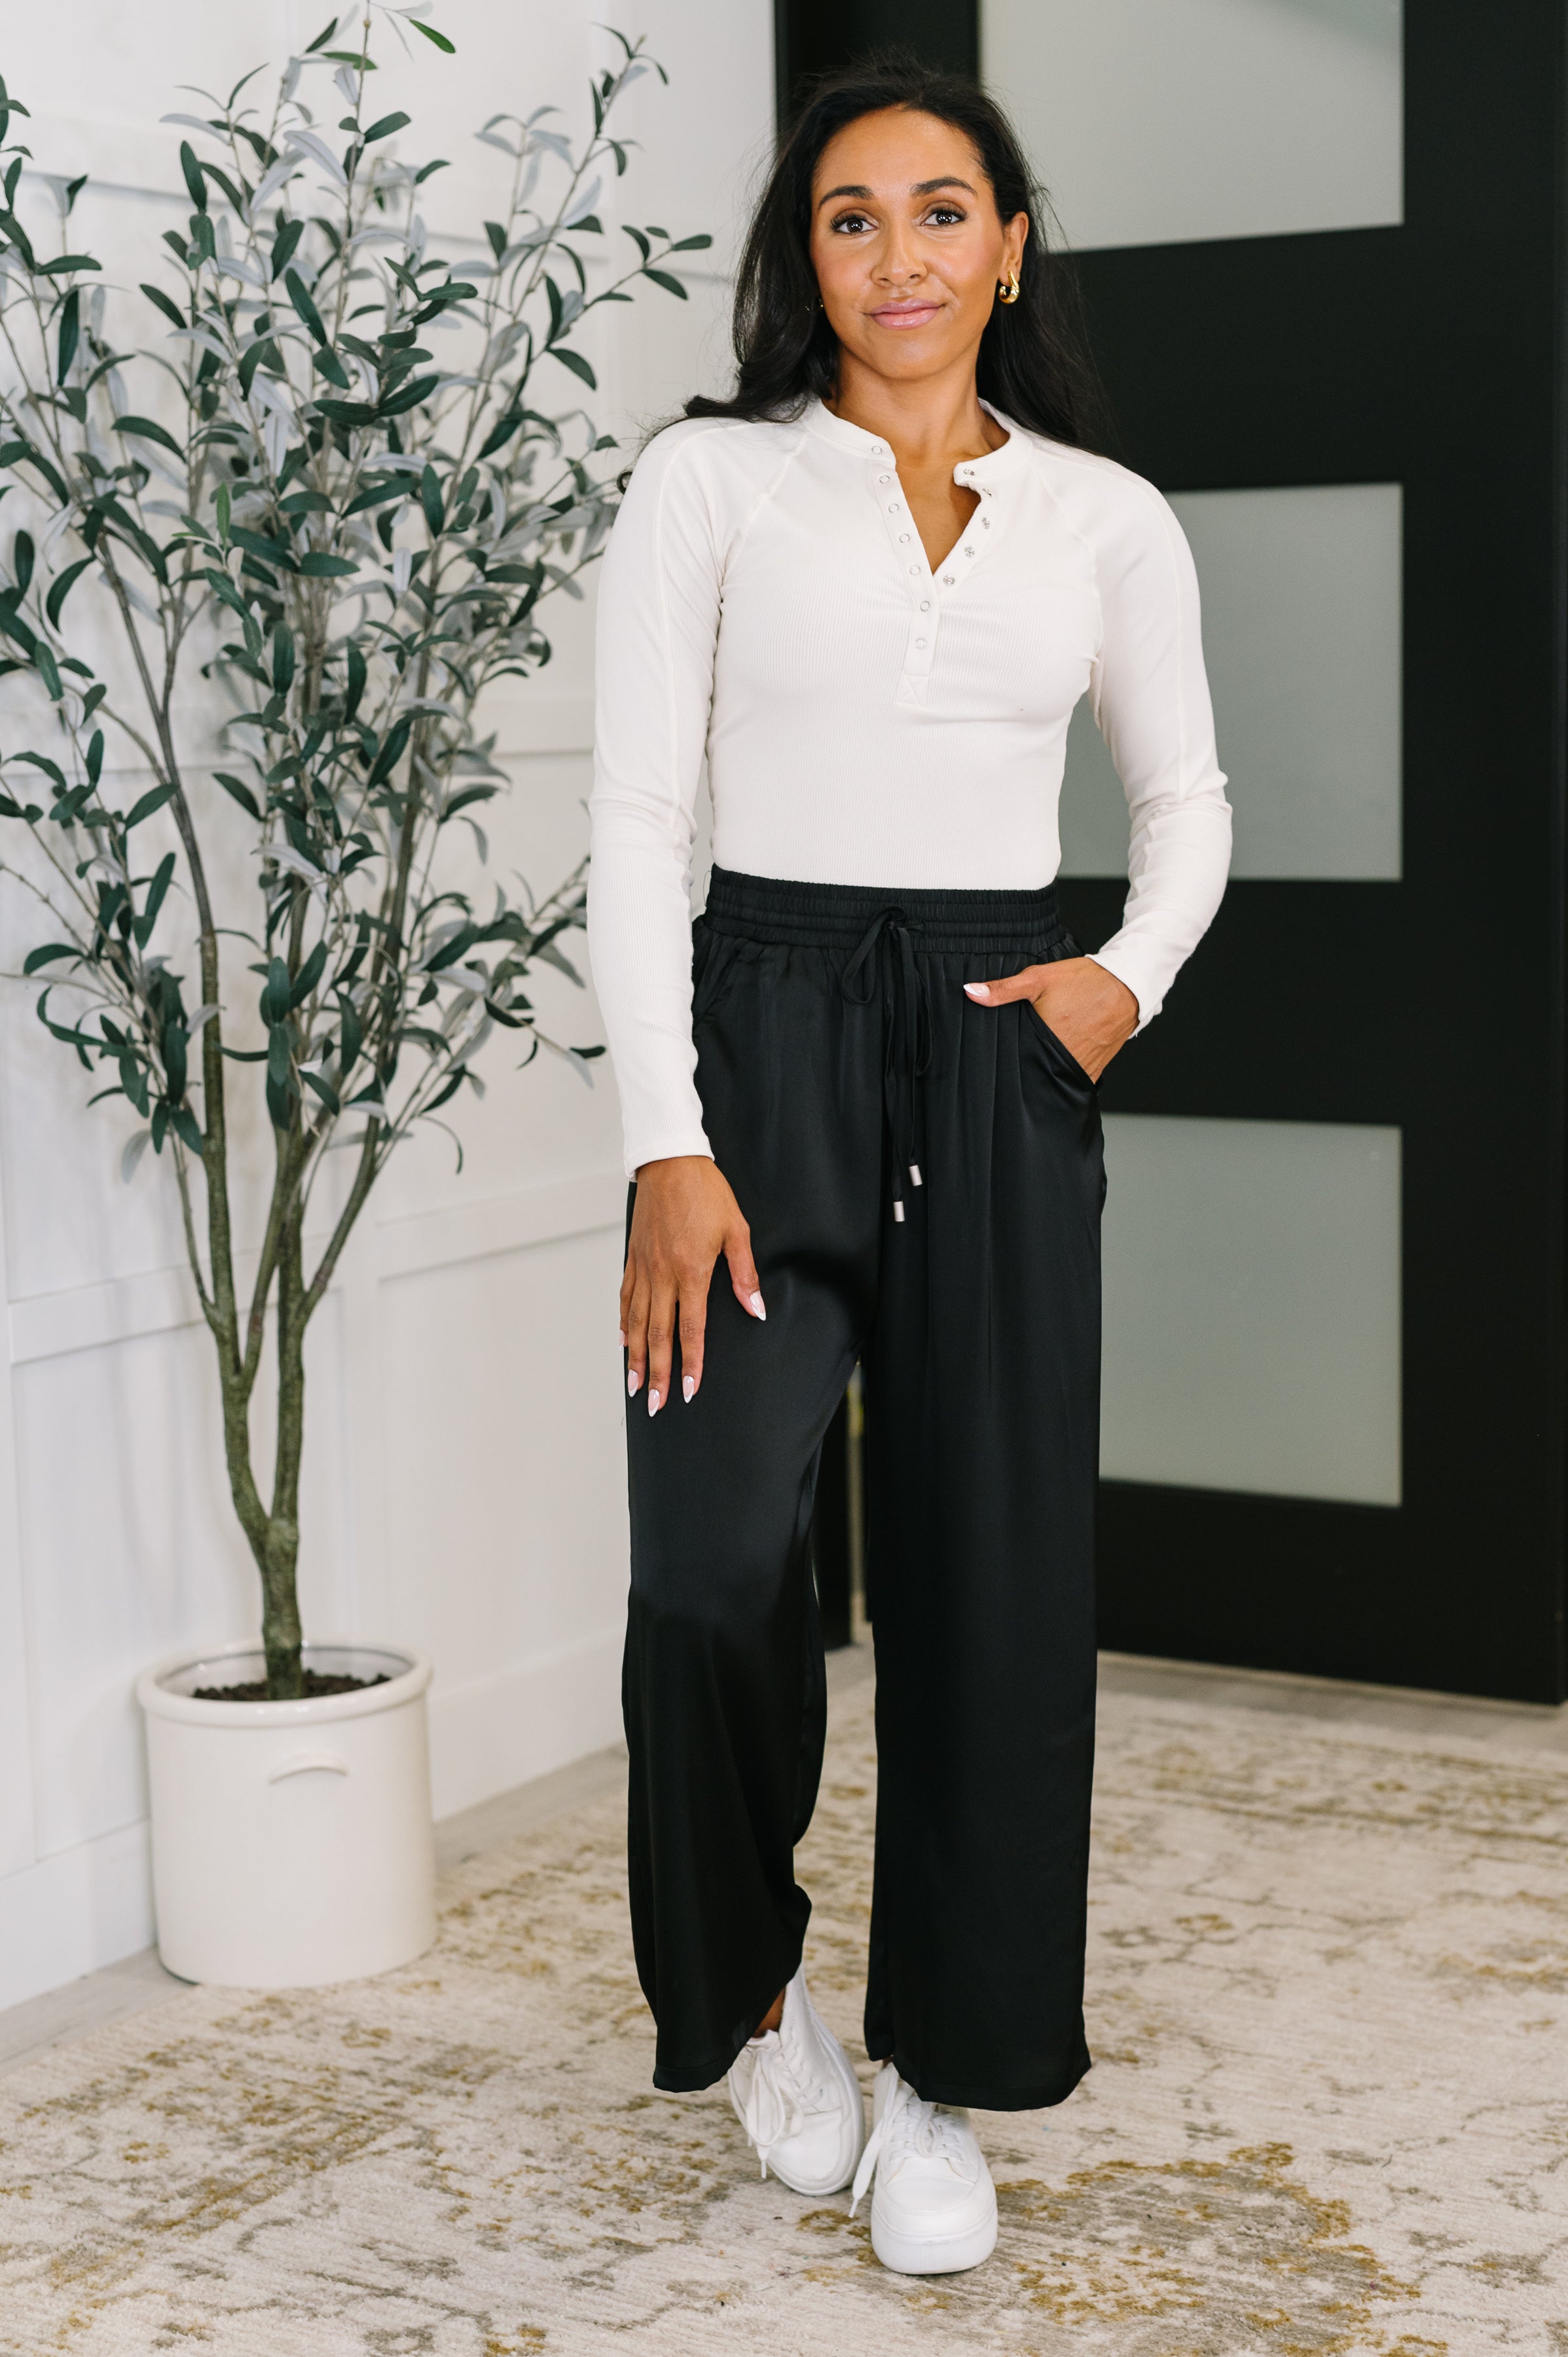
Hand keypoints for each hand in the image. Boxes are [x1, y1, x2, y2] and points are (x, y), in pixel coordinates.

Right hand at [621, 1154, 764, 1414]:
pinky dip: (623, 1323)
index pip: (691, 1329)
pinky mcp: (633, 1257)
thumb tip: (755, 1309)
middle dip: (657, 1373)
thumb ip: (744, 1274)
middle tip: (655, 1404)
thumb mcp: (736, 1230)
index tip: (689, 1390)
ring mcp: (644, 1267)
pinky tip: (623, 1341)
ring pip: (635, 1321)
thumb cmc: (706, 1192)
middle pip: (657, 1334)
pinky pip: (626, 1297)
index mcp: (691, 1271)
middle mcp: (663, 1274)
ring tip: (633, 1384)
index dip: (691, 1363)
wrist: (670, 1161)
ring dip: (635, 1356)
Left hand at [964, 956, 1137, 1083]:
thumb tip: (970, 991)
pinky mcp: (1094, 1069)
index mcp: (1047, 1037)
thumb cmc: (1085, 980)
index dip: (1002, 1060)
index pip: (1014, 1060)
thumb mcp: (1039, 978)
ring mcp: (1080, 1066)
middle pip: (1032, 1071)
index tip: (992, 1059)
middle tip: (1011, 1059)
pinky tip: (1051, 1064)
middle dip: (1021, 1067)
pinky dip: (1061, 1073)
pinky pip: (1071, 1078)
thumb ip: (1004, 989)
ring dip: (1041, 1071)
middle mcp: (1064, 1057)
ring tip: (1032, 1061)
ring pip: (1052, 1077)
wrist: (1128, 984)